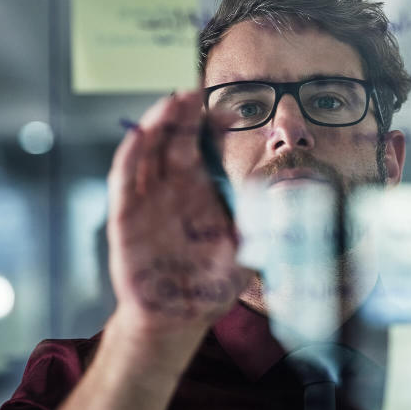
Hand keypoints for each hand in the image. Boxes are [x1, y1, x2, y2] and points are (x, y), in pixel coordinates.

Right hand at [106, 91, 250, 336]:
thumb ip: (262, 221)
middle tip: (193, 91)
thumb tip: (286, 194)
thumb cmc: (212, 282)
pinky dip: (129, 157)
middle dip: (183, 114)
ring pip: (148, 152)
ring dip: (157, 126)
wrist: (181, 318)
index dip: (212, 126)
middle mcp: (172, 188)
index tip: (230, 110)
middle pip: (174, 140)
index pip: (205, 146)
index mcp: (201, 189)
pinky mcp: (126, 218)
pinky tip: (139, 136)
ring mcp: (147, 201)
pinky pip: (124, 182)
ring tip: (171, 102)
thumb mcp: (246, 248)